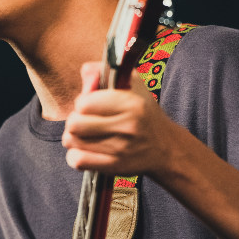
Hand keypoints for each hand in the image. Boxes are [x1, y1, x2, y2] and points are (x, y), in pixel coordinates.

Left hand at [62, 62, 171, 176]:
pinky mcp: (116, 167)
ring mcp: (122, 149)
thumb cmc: (143, 112)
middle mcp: (128, 126)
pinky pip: (78, 161)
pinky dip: (74, 156)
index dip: (82, 103)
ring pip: (72, 141)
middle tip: (84, 121)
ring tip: (84, 135)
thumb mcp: (132, 84)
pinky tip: (84, 150)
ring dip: (73, 138)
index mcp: (131, 103)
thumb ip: (104, 71)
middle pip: (74, 124)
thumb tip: (84, 72)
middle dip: (74, 121)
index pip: (84, 103)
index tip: (90, 106)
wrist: (166, 148)